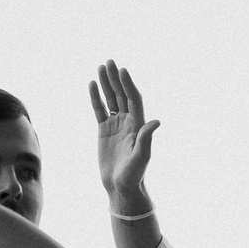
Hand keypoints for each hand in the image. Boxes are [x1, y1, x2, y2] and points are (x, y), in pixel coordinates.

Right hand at [90, 60, 158, 203]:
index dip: (128, 84)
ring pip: (110, 99)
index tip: (122, 70)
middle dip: (115, 78)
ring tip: (100, 67)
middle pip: (121, 94)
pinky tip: (92, 85)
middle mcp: (128, 121)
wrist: (121, 186)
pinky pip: (99, 110)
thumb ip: (146, 138)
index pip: (133, 99)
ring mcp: (116, 124)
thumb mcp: (141, 156)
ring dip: (106, 83)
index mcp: (138, 124)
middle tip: (109, 62)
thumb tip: (156, 121)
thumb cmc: (134, 173)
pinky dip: (96, 97)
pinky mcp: (104, 130)